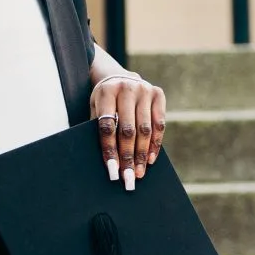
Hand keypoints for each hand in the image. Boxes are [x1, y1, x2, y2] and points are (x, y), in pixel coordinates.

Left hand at [90, 69, 165, 189]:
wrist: (119, 76)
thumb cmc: (104, 100)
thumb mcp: (95, 107)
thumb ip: (99, 127)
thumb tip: (109, 162)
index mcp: (106, 92)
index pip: (108, 126)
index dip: (110, 150)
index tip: (113, 171)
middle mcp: (127, 89)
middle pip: (128, 130)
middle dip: (128, 157)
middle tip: (128, 178)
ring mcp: (145, 90)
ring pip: (145, 129)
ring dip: (142, 154)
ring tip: (139, 172)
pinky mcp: (158, 94)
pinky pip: (159, 124)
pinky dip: (155, 144)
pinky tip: (150, 159)